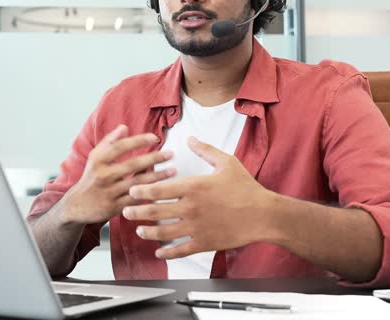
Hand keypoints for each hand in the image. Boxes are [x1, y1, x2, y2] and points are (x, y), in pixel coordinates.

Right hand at [61, 125, 176, 224]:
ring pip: (137, 183)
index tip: (155, 138)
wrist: (77, 205)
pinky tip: (164, 190)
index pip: (120, 147)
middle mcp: (103, 176)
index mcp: (98, 160)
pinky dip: (150, 194)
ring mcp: (109, 193)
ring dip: (157, 177)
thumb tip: (124, 128)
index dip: (138, 141)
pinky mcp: (114, 208)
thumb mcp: (95, 157)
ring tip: (172, 171)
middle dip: (153, 158)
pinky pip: (136, 200)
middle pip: (132, 165)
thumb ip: (109, 141)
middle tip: (170, 154)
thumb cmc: (91, 177)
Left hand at [122, 136, 276, 258]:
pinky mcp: (205, 243)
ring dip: (148, 231)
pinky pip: (181, 250)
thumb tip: (190, 138)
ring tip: (139, 230)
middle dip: (136, 212)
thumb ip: (205, 150)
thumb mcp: (226, 163)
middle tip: (125, 211)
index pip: (159, 189)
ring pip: (164, 232)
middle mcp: (191, 208)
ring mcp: (196, 227)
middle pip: (155, 212)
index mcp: (194, 187)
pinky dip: (167, 252)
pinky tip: (159, 251)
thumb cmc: (246, 188)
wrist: (264, 215)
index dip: (142, 190)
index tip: (132, 190)